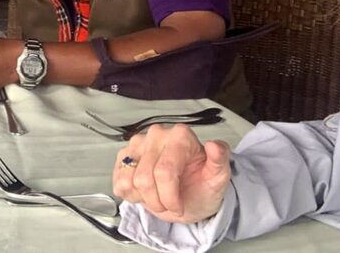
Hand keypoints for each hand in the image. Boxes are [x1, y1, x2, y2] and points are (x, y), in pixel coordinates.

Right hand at [112, 124, 231, 224]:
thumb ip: (220, 160)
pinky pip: (118, 180)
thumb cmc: (202, 186)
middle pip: (144, 178)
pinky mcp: (124, 155)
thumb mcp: (218, 178)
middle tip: (170, 204)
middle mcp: (157, 134)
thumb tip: (214, 145)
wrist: (190, 196)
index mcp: (180, 136)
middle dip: (158, 200)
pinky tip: (145, 191)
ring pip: (129, 180)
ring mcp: (138, 144)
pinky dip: (130, 193)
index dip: (170, 196)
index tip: (180, 206)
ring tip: (158, 196)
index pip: (164, 171)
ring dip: (144, 198)